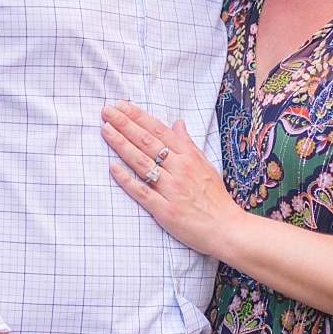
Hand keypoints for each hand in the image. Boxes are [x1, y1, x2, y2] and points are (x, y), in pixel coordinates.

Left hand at [102, 101, 239, 258]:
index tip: (121, 105)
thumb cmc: (214, 197)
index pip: (159, 130)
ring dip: (122, 145)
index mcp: (189, 156)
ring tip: (106, 130)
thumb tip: (177, 122)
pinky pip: (142, 192)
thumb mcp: (205, 164)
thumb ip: (187, 143)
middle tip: (107, 111)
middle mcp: (180, 169)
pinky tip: (112, 167)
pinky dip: (127, 179)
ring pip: (143, 162)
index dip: (139, 116)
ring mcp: (172, 189)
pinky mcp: (165, 210)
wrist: (226, 228)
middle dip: (125, 124)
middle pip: (148, 142)